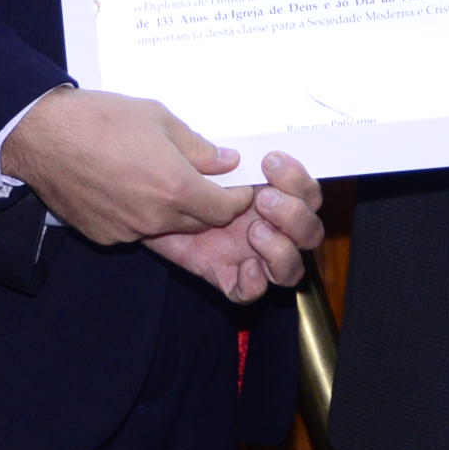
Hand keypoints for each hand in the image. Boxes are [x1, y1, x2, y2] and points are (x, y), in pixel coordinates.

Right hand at [0, 87, 254, 247]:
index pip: (224, 209)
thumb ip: (197, 147)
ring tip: (158, 177)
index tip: (237, 185)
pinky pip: (136, 230)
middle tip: (203, 180)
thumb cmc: (100, 119)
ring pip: (167, 227)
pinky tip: (128, 187)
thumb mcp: (158, 118)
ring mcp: (128, 231)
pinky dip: (142, 214)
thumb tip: (226, 162)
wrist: (42, 135)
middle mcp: (155, 217)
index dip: (237, 198)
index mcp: (175, 187)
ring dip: (174, 210)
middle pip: (199, 223)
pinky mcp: (104, 236)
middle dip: (208, 204)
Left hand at [146, 152, 326, 302]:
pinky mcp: (223, 274)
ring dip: (281, 249)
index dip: (298, 179)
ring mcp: (249, 253)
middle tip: (262, 199)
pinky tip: (245, 266)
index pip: (307, 193)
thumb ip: (210, 158)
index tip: (269, 162)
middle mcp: (268, 225)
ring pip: (291, 267)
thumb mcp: (188, 156)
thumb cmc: (167, 170)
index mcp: (270, 192)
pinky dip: (254, 284)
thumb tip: (231, 159)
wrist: (137, 197)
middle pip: (311, 231)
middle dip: (294, 214)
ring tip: (254, 231)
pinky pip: (250, 293)